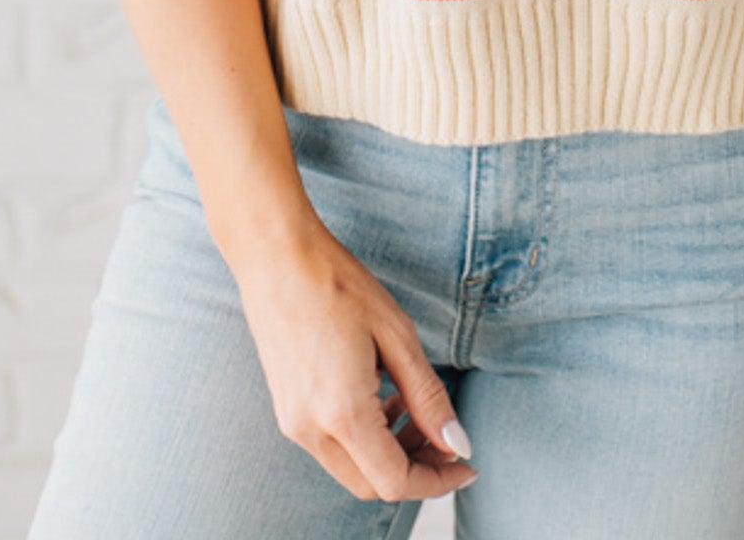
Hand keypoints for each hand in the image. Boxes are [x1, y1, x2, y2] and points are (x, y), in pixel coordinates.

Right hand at [229, 217, 479, 502]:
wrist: (277, 257)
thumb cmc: (338, 285)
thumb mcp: (396, 335)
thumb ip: (428, 398)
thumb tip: (457, 444)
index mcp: (342, 413)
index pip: (395, 481)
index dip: (437, 481)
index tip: (466, 465)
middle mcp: (310, 430)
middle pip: (372, 485)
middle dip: (416, 471)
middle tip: (446, 439)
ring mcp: (292, 423)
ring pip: (351, 470)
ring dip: (390, 455)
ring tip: (416, 411)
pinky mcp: (286, 411)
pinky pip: (332, 447)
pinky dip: (364, 440)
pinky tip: (382, 397)